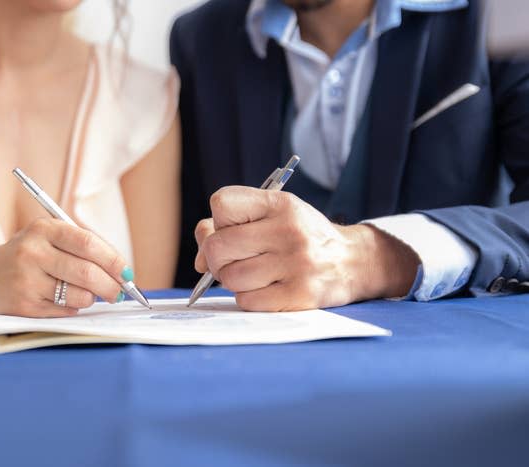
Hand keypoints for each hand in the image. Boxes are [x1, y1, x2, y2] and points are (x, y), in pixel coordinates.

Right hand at [0, 218, 128, 316]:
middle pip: (88, 274)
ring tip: (83, 293)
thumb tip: (123, 274)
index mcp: (44, 229)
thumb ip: (84, 249)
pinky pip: (65, 311)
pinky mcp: (24, 306)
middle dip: (112, 287)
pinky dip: (73, 308)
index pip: (89, 244)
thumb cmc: (27, 255)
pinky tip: (61, 299)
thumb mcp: (49, 238)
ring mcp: (26, 280)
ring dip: (91, 299)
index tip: (127, 273)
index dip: (114, 260)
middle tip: (119, 292)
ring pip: (80, 296)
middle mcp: (33, 252)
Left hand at [194, 186, 419, 310]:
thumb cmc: (301, 237)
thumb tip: (199, 259)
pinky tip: (267, 289)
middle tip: (235, 260)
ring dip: (233, 280)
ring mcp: (295, 264)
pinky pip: (247, 301)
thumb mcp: (273, 216)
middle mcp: (288, 231)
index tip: (235, 229)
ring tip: (254, 275)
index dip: (219, 221)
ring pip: (230, 277)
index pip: (221, 204)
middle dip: (217, 257)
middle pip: (217, 246)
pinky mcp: (299, 295)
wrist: (354, 261)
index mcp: (279, 204)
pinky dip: (249, 298)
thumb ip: (229, 227)